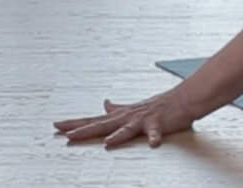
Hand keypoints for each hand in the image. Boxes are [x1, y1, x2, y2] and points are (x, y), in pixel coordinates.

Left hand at [53, 88, 198, 148]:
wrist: (185, 97)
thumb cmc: (161, 104)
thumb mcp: (135, 107)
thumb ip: (118, 108)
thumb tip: (104, 105)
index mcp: (122, 115)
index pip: (94, 119)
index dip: (76, 123)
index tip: (57, 125)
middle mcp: (129, 116)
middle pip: (102, 124)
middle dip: (84, 129)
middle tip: (66, 133)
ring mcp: (143, 119)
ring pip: (127, 128)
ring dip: (117, 135)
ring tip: (106, 142)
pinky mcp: (159, 123)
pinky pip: (156, 132)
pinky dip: (155, 137)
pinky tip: (153, 144)